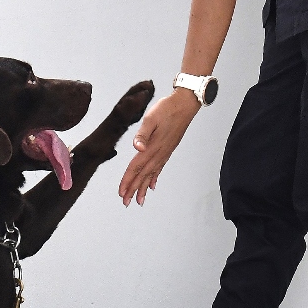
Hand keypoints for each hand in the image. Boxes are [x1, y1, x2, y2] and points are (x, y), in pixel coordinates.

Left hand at [118, 88, 199, 205]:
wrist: (185, 105)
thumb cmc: (167, 109)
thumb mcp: (151, 118)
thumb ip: (143, 134)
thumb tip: (137, 148)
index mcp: (152, 147)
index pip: (136, 167)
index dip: (128, 181)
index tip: (122, 193)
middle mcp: (158, 153)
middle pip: (143, 175)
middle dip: (134, 189)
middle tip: (126, 202)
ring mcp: (164, 153)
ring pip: (151, 174)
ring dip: (144, 188)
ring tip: (139, 200)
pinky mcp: (168, 150)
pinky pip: (159, 168)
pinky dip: (154, 178)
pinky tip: (152, 186)